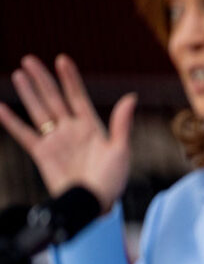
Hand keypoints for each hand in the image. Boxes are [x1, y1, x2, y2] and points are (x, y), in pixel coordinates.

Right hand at [0, 54, 135, 212]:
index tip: (62, 60)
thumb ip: (122, 123)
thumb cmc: (112, 180)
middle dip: (42, 79)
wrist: (93, 203)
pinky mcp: (42, 153)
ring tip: (18, 74)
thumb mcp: (121, 150)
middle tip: (29, 60)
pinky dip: (11, 121)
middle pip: (54, 99)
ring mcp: (55, 140)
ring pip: (38, 111)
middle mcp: (71, 130)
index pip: (77, 96)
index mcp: (92, 126)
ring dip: (28, 93)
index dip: (70, 79)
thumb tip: (131, 97)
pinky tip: (0, 107)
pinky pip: (24, 134)